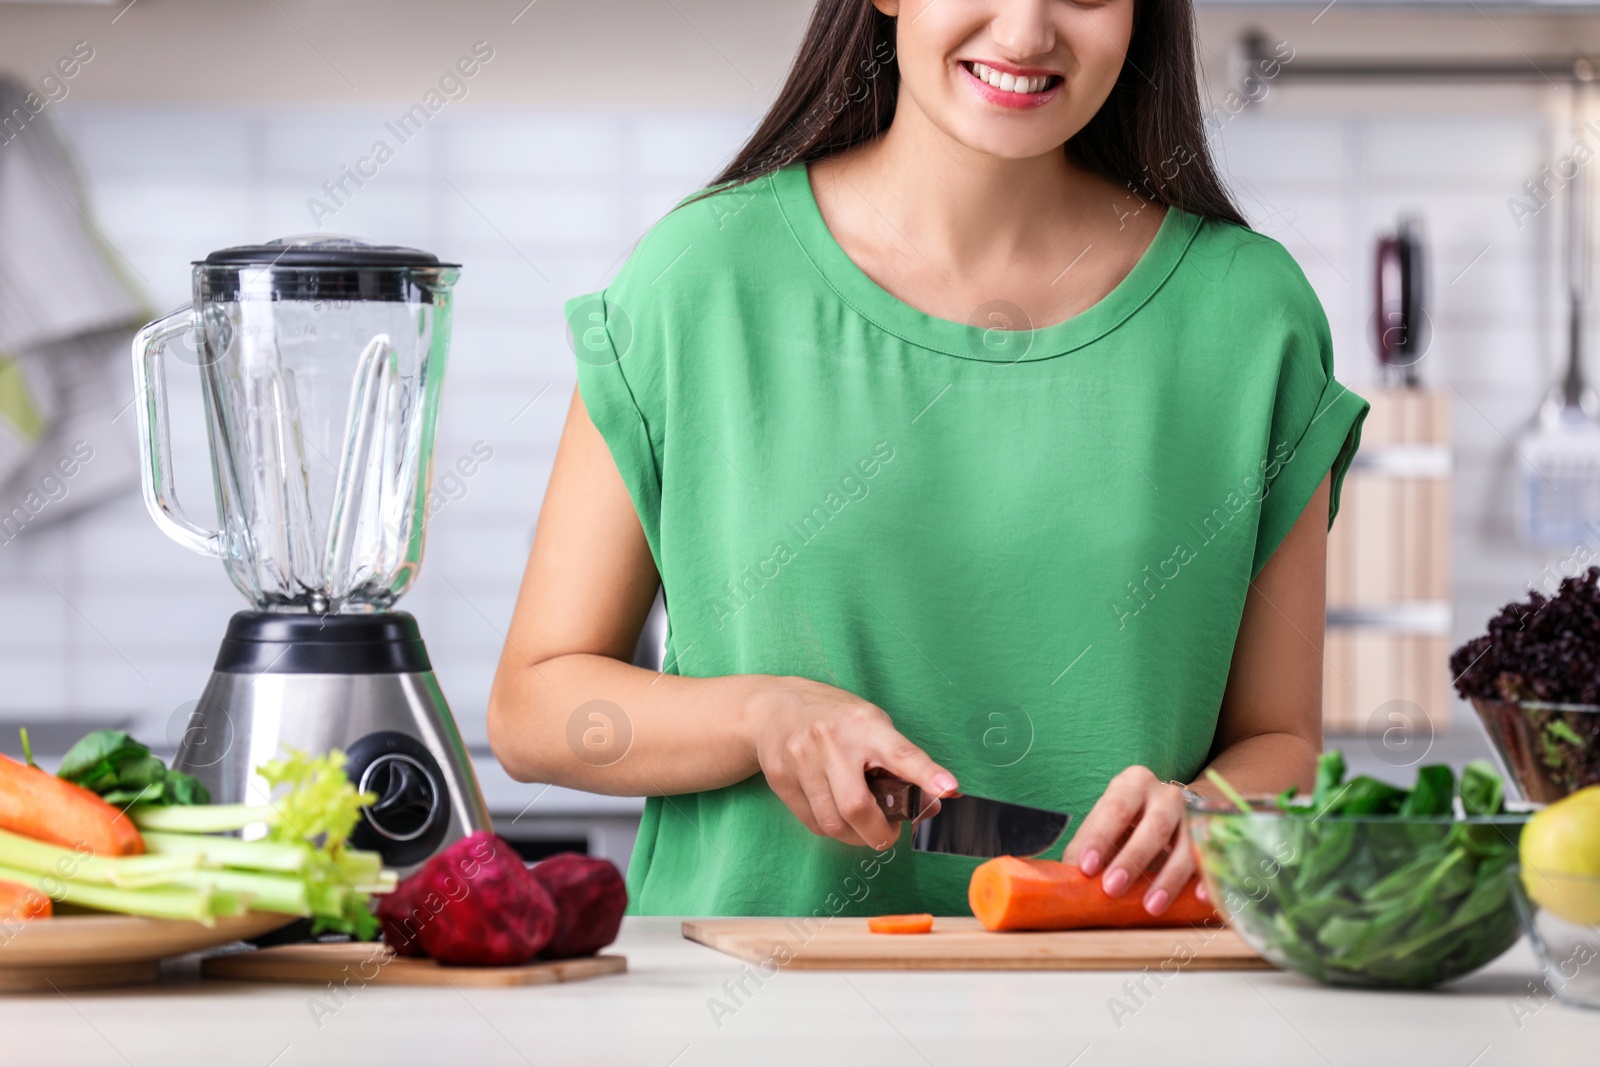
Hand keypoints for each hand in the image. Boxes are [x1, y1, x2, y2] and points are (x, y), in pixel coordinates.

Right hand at [747, 676, 956, 849]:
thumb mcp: (872, 725)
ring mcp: (802, 761)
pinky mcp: (782, 780)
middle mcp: (832, 741)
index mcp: (864, 724)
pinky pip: (813, 823)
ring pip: (833, 823)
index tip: (948, 788)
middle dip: (879, 833)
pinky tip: (837, 815)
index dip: (926, 773)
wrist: (773, 708)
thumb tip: (934, 800)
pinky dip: (832, 829)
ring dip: (856, 836)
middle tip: (889, 834)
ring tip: (864, 826)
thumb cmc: (835, 718)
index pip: (900, 752)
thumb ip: (900, 761)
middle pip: (857, 806)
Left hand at [1062, 765, 1203, 916]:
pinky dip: (1206, 880)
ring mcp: (1194, 815)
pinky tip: (1200, 899)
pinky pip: (1213, 860)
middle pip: (1152, 827)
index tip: (1086, 868)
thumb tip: (1066, 879)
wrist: (1175, 808)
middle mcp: (1166, 794)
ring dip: (1168, 879)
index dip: (1099, 838)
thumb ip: (1087, 847)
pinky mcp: (1213, 838)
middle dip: (1132, 860)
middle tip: (1112, 889)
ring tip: (1151, 906)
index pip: (1114, 809)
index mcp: (1133, 784)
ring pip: (1186, 846)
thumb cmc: (1130, 819)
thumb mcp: (1106, 824)